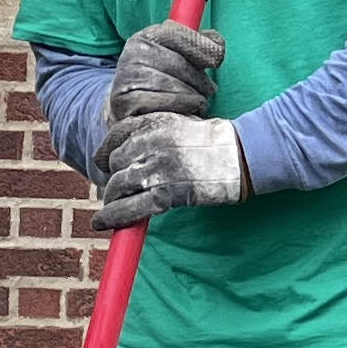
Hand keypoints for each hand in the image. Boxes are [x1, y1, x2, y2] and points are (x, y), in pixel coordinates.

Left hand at [96, 113, 248, 229]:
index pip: (116, 135)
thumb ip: (155, 135)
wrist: (242, 154)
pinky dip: (114, 217)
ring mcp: (157, 168)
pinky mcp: (165, 193)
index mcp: (154, 123)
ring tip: (112, 207)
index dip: (107, 152)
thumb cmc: (215, 143)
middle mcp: (151, 143)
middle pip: (115, 162)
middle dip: (115, 176)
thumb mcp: (181, 125)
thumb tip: (130, 155)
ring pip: (118, 185)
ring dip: (113, 198)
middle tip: (120, 188)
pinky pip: (130, 207)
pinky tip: (104, 223)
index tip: (105, 163)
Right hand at [106, 17, 224, 125]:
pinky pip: (169, 103)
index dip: (205, 48)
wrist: (129, 108)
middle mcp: (132, 54)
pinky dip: (186, 107)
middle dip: (201, 80)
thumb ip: (196, 45)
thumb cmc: (161, 80)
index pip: (180, 36)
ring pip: (178, 87)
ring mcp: (127, 78)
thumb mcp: (176, 56)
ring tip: (197, 101)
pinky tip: (189, 109)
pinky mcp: (126, 102)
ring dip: (196, 97)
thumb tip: (216, 41)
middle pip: (182, 65)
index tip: (215, 61)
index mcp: (145, 37)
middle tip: (208, 89)